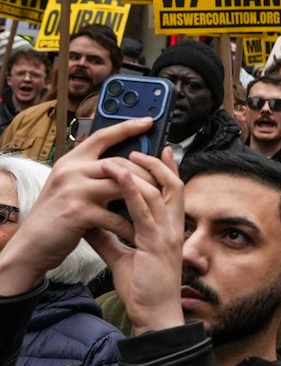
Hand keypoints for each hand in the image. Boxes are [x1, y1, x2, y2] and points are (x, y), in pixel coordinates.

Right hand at [0, 120, 149, 295]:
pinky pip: (116, 215)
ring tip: (158, 207)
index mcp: (71, 161)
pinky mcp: (78, 211)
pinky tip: (140, 233)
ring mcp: (74, 189)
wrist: (32, 245)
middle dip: (147, 173)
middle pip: (121, 162)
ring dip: (144, 197)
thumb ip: (93, 174)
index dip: (127, 127)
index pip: (102, 136)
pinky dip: (130, 226)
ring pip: (123, 185)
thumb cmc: (57, 216)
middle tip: (164, 182)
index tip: (149, 120)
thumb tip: (127, 166)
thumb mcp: (70, 187)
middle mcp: (71, 170)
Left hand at [88, 148, 186, 335]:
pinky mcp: (156, 242)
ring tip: (122, 156)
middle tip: (138, 149)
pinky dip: (131, 189)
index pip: (173, 193)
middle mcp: (174, 228)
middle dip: (157, 163)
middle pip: (173, 184)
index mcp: (169, 230)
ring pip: (161, 191)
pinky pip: (144, 210)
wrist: (154, 313)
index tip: (161, 150)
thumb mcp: (122, 258)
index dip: (168, 169)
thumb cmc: (144, 289)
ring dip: (140, 170)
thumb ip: (109, 239)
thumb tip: (91, 222)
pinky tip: (118, 176)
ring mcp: (167, 234)